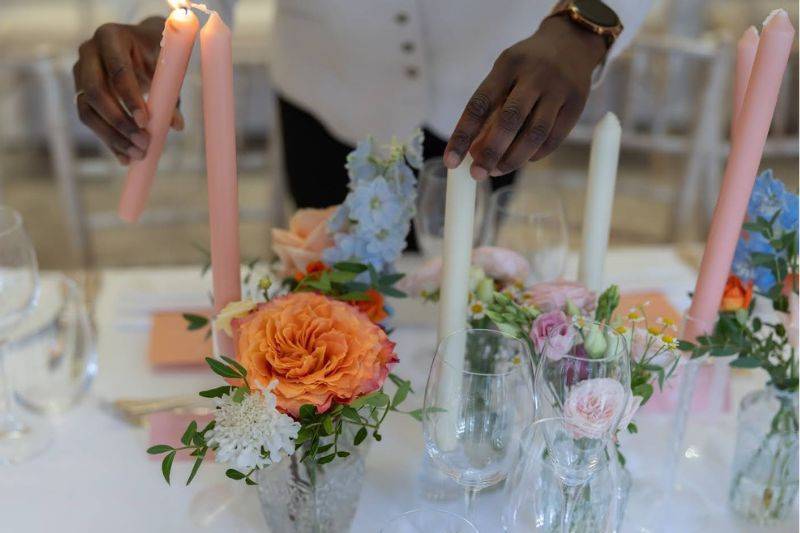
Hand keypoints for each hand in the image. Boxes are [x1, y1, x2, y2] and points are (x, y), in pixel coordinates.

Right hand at [73, 18, 183, 164]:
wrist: (140, 48)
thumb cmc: (156, 55)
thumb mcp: (166, 69)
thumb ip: (170, 94)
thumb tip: (176, 126)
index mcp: (111, 37)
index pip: (117, 70)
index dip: (130, 97)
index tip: (145, 121)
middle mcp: (88, 52)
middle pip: (94, 92)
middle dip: (119, 122)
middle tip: (143, 143)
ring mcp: (79, 73)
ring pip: (86, 110)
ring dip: (112, 137)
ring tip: (138, 155)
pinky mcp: (79, 93)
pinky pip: (89, 121)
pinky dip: (108, 141)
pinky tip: (126, 158)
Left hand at [444, 15, 608, 178]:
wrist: (571, 42)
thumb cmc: (526, 67)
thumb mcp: (504, 74)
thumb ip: (490, 109)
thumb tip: (473, 153)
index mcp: (507, 65)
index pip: (480, 104)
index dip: (463, 135)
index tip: (451, 161)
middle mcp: (534, 75)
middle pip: (510, 120)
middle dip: (490, 152)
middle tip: (477, 174)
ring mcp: (559, 89)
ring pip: (535, 134)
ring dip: (513, 159)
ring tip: (497, 171)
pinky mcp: (577, 103)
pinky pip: (554, 138)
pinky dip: (535, 154)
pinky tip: (523, 160)